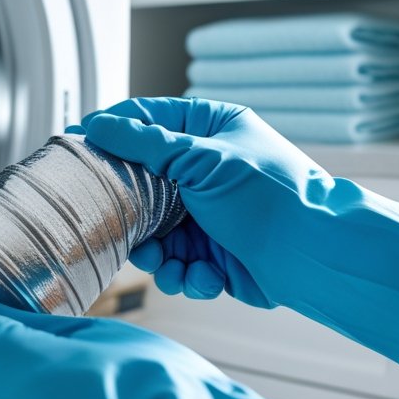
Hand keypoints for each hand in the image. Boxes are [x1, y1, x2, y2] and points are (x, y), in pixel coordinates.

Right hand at [81, 97, 398, 363]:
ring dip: (160, 257)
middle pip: (143, 186)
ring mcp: (211, 215)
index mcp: (211, 130)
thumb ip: (147, 145)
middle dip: (133, 215)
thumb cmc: (276, 200)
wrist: (319, 259)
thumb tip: (101, 124)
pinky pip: (179, 266)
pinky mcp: (216, 256)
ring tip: (174, 264)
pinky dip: (187, 277)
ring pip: (155, 234)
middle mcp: (209, 170)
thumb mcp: (203, 160)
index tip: (80, 145)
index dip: (113, 134)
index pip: (148, 121)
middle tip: (123, 228)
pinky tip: (207, 277)